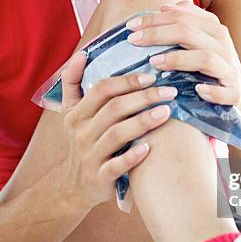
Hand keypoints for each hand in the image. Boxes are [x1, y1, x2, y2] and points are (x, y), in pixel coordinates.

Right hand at [58, 52, 177, 208]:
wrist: (72, 187)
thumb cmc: (82, 142)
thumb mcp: (71, 113)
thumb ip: (73, 83)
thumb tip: (81, 54)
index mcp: (76, 114)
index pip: (102, 89)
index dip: (127, 81)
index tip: (151, 76)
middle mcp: (81, 132)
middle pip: (114, 108)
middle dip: (143, 97)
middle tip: (169, 91)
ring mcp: (90, 155)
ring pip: (117, 134)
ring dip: (143, 122)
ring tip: (167, 112)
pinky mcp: (99, 177)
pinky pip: (117, 166)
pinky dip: (133, 157)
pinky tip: (150, 148)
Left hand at [126, 0, 240, 105]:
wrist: (240, 90)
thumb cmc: (211, 63)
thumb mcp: (200, 38)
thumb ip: (185, 21)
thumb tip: (163, 7)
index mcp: (213, 28)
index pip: (181, 16)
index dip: (154, 19)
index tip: (130, 26)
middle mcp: (223, 44)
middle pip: (188, 32)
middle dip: (158, 34)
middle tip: (134, 40)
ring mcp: (230, 68)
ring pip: (205, 58)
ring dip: (178, 60)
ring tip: (155, 62)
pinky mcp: (236, 93)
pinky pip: (227, 92)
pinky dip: (213, 91)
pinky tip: (198, 90)